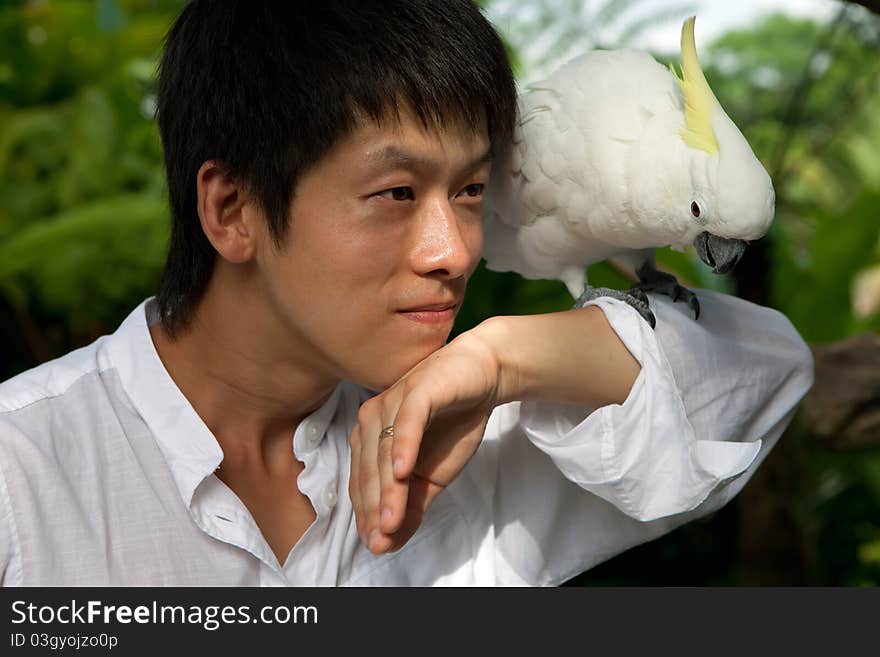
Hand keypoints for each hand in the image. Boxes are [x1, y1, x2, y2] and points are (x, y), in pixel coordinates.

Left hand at [348, 326, 503, 554]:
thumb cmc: (453, 424)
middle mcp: (373, 419)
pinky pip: (407, 421)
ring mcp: (393, 402)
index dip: (367, 515)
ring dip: (388, 488)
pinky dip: (404, 447)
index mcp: (370, 438)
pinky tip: (404, 471)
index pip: (363, 483)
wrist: (483, 379)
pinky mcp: (417, 390)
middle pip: (369, 470)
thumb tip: (389, 543)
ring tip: (391, 521)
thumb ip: (411, 506)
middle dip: (375, 509)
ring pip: (384, 451)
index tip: (375, 545)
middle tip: (381, 541)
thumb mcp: (433, 475)